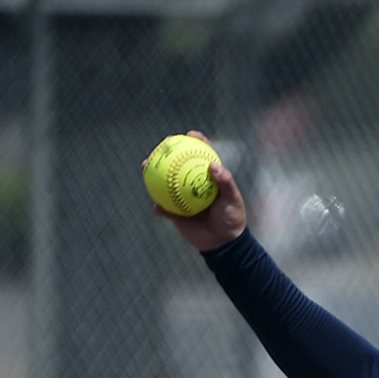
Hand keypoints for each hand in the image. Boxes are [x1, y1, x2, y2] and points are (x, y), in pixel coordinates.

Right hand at [149, 131, 246, 252]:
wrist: (224, 243)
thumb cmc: (232, 218)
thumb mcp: (232, 199)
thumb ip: (225, 182)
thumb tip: (213, 166)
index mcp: (207, 177)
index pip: (202, 154)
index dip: (196, 141)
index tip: (190, 134)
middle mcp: (193, 183)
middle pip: (177, 163)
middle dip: (167, 151)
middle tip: (163, 144)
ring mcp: (182, 197)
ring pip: (164, 182)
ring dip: (152, 173)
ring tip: (145, 166)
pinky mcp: (176, 212)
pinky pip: (164, 208)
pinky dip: (160, 207)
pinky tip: (157, 206)